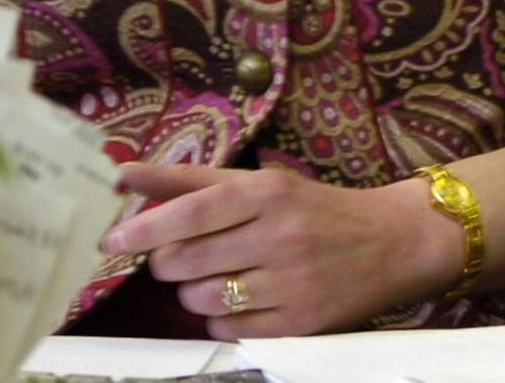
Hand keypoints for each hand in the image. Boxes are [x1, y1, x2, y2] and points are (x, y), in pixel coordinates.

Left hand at [100, 163, 462, 336]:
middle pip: (188, 260)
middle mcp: (280, 235)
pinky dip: (219, 319)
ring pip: (202, 299)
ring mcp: (291, 283)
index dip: (145, 227)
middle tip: (174, 257)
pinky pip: (228, 330)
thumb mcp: (262, 183)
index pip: (193, 211)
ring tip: (212, 278)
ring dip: (192, 292)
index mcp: (269, 192)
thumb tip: (124, 175)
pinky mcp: (299, 324)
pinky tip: (238, 301)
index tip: (109, 239)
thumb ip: (193, 181)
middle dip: (166, 263)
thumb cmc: (316, 208)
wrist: (394, 242)